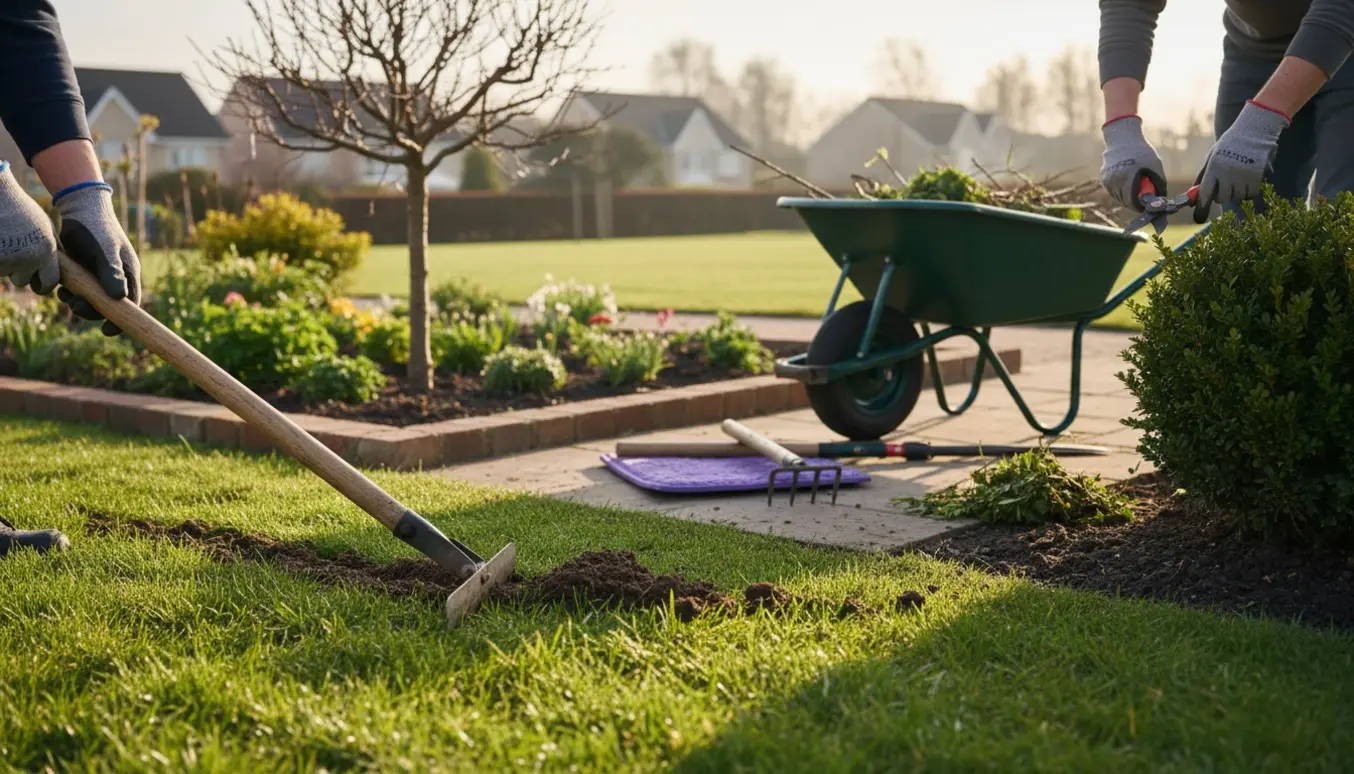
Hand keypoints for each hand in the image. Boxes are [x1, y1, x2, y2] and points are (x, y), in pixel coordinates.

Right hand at [0, 161, 58, 292]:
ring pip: (5, 273)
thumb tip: (62, 268)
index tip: (38, 281)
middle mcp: (27, 258)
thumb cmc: (20, 209)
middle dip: (18, 271)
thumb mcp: (45, 227)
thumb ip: (53, 248)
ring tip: (4, 240)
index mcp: (45, 251)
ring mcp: (5, 259)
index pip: (49, 282)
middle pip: (23, 280)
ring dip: (4, 262)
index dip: (43, 284)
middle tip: (15, 250)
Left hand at [51, 181, 141, 336]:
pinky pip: (80, 291)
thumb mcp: (106, 250)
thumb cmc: (98, 228)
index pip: (131, 303)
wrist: (81, 209)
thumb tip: (120, 298)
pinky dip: (71, 294)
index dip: (121, 320)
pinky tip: (62, 289)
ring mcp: (100, 276)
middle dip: (92, 311)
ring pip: (92, 300)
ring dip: (79, 303)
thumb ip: (112, 273)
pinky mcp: (85, 272)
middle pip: (109, 306)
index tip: (107, 331)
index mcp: (129, 274)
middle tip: (75, 307)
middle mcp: (116, 278)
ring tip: (66, 296)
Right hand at [1100, 114, 1167, 209]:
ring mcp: (1107, 180)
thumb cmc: (1142, 152)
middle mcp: (1114, 180)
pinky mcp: (1104, 178)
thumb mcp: (1155, 166)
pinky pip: (1114, 191)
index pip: (1132, 202)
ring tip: (1136, 186)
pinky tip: (1128, 181)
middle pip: (1125, 202)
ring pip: (1119, 198)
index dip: (1141, 206)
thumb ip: (1157, 185)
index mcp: (1128, 177)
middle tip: (1145, 197)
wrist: (1123, 138)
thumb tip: (1160, 201)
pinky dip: (1122, 190)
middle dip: (1135, 202)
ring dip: (1128, 197)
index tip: (1148, 206)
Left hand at [1195, 100, 1289, 217]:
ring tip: (1238, 176)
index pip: (1205, 194)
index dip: (1201, 208)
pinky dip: (1249, 190)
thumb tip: (1193, 199)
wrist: (1254, 130)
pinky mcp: (1257, 176)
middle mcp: (1227, 173)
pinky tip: (1248, 178)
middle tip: (1226, 183)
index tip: (1198, 218)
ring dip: (1237, 192)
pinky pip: (1251, 194)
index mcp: (1213, 168)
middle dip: (1222, 195)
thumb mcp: (1211, 158)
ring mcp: (1243, 176)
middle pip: (1222, 198)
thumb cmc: (1229, 145)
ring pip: (1237, 197)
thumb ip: (1202, 177)